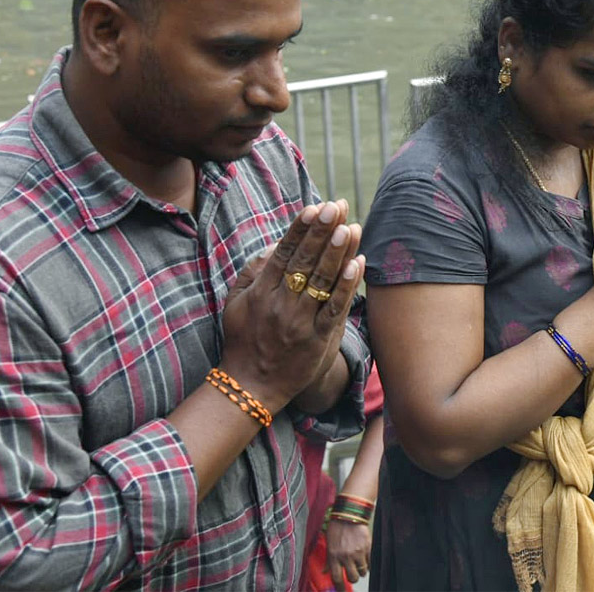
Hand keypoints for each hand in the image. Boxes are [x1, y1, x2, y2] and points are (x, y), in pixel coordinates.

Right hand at [219, 200, 364, 411]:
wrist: (251, 387)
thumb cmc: (243, 340)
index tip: (314, 207)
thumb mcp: (236, 304)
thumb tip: (275, 246)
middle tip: (335, 206)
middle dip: (322, 232)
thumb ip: (252, 272)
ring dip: (338, 252)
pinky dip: (346, 286)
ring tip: (349, 227)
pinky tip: (356, 264)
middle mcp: (281, 303)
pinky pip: (334, 309)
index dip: (300, 229)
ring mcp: (300, 322)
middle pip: (306, 261)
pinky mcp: (318, 340)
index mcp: (262, 291)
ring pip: (322, 281)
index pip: (284, 253)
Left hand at [326, 516, 372, 583]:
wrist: (349, 514)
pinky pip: (370, 563)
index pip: (337, 578)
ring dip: (361, 569)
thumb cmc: (337, 528)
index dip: (340, 588)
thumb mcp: (329, 544)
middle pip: (352, 578)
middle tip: (352, 573)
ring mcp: (357, 552)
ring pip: (362, 572)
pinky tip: (364, 557)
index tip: (342, 591)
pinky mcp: (367, 548)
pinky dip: (368, 563)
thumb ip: (328, 560)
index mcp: (334, 556)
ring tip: (358, 561)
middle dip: (353, 577)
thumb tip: (324, 572)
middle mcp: (345, 556)